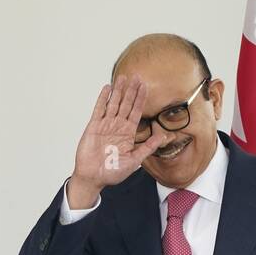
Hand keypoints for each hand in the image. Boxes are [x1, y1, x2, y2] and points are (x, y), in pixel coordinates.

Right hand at [68, 75, 168, 206]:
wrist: (93, 178)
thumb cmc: (112, 172)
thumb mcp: (134, 161)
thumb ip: (147, 148)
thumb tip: (162, 137)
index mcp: (128, 133)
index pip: (136, 112)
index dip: (140, 99)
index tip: (145, 86)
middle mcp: (117, 127)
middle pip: (126, 104)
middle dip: (131, 90)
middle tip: (136, 76)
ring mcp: (105, 125)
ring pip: (113, 103)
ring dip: (119, 91)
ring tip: (123, 77)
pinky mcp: (94, 126)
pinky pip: (99, 109)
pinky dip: (103, 98)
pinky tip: (107, 88)